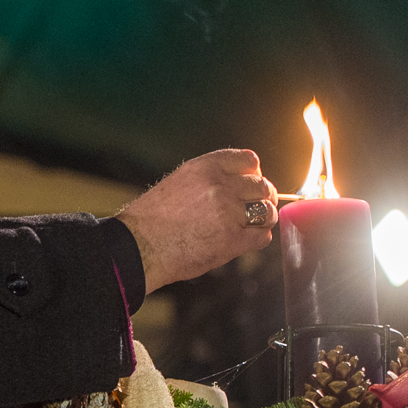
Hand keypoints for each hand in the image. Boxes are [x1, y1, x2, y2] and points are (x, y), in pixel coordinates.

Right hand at [112, 149, 276, 293]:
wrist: (140, 246)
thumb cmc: (153, 219)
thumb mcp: (180, 181)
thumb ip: (210, 179)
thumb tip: (237, 185)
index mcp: (206, 167)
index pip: (250, 161)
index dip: (253, 175)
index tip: (247, 186)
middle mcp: (220, 186)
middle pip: (263, 186)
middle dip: (260, 198)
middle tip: (250, 210)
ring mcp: (229, 213)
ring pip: (267, 211)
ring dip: (261, 219)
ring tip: (247, 226)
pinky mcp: (232, 240)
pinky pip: (262, 237)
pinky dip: (256, 239)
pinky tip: (243, 241)